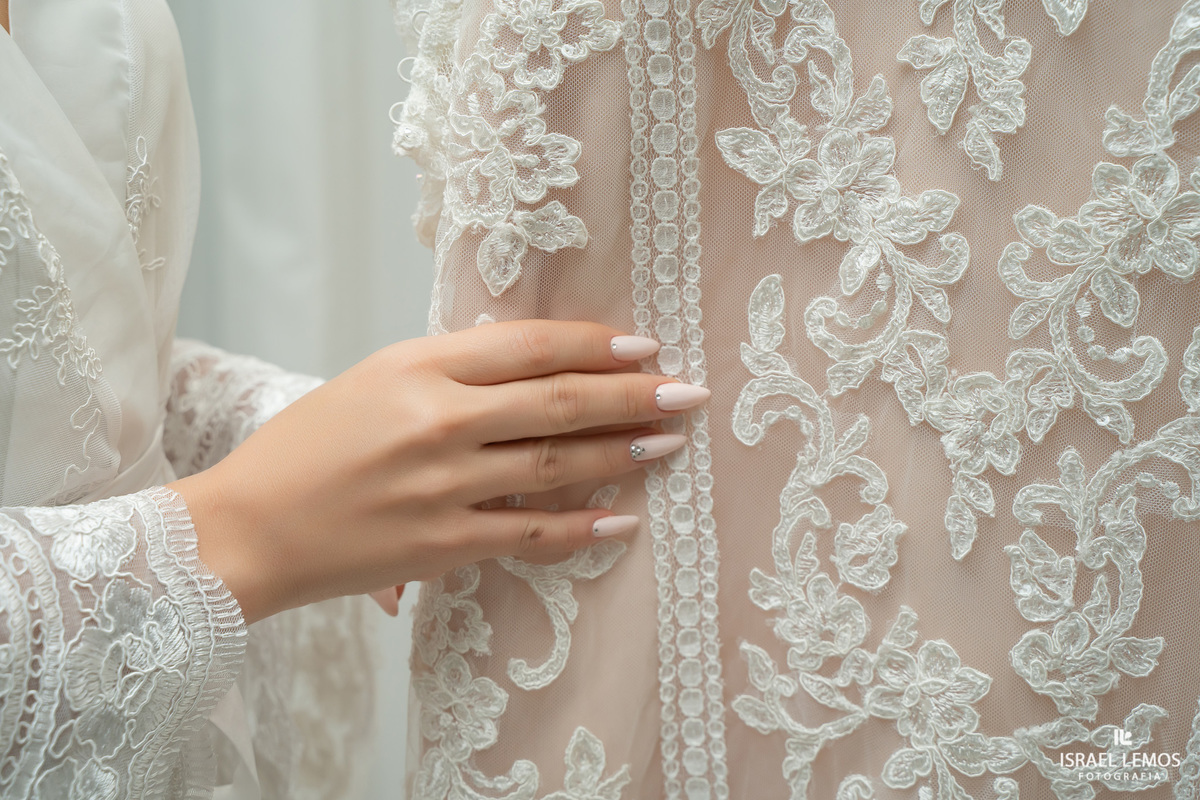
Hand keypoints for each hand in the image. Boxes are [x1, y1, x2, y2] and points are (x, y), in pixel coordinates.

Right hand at [172, 321, 709, 623]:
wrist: (248, 528)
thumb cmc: (305, 447)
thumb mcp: (372, 379)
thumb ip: (447, 367)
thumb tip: (527, 359)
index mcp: (417, 367)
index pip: (529, 346)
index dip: (595, 343)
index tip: (644, 344)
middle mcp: (438, 420)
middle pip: (558, 401)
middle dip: (634, 394)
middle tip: (687, 391)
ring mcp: (444, 486)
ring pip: (556, 465)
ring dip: (622, 453)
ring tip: (669, 442)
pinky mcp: (444, 545)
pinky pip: (532, 534)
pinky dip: (583, 527)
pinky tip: (624, 518)